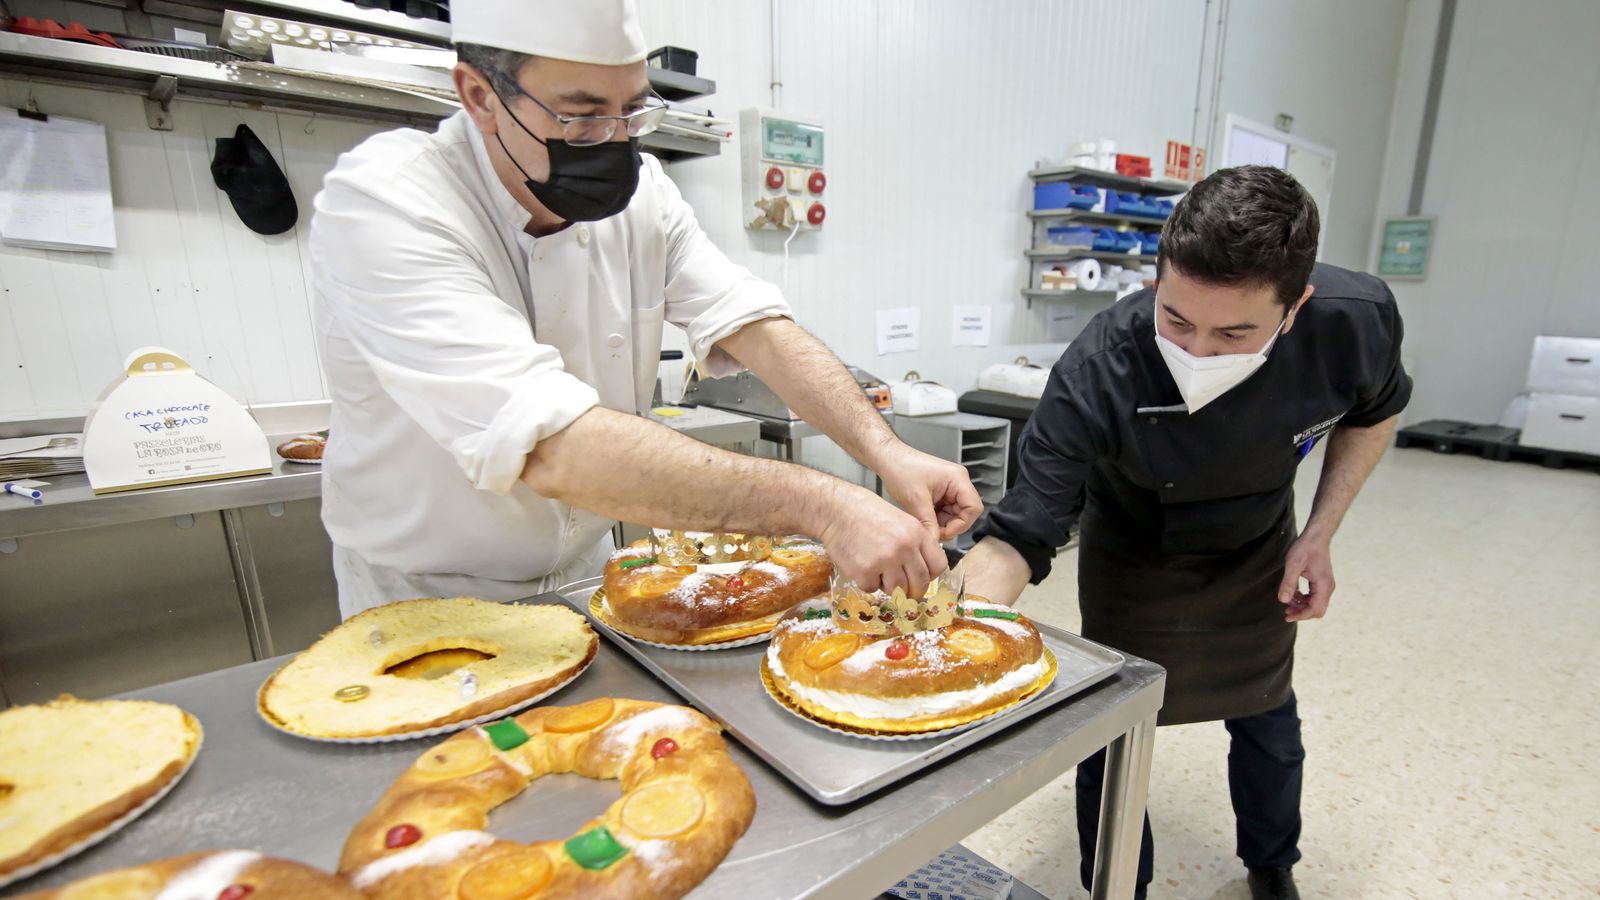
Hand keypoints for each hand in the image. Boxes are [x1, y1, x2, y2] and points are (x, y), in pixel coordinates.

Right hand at [816, 484, 947, 597]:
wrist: (836, 509)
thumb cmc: (866, 512)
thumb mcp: (901, 520)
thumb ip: (915, 543)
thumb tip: (923, 570)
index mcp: (916, 533)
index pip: (938, 566)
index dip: (930, 575)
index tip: (922, 578)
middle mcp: (904, 548)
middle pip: (920, 583)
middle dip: (913, 591)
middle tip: (904, 590)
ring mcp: (884, 561)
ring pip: (897, 590)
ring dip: (888, 585)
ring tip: (877, 569)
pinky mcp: (864, 572)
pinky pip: (872, 589)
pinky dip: (867, 582)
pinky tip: (861, 565)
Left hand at [877, 444, 984, 541]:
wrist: (889, 459)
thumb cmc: (901, 468)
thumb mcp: (916, 501)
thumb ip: (928, 524)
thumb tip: (934, 542)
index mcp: (957, 479)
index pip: (973, 508)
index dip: (961, 524)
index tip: (944, 533)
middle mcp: (958, 482)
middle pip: (965, 513)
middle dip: (950, 525)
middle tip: (933, 531)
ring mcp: (950, 487)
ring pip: (955, 514)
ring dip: (941, 522)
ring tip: (925, 522)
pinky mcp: (942, 492)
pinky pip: (945, 511)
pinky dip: (936, 518)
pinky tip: (924, 516)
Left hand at [1278, 532, 1333, 621]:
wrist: (1316, 536)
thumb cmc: (1305, 548)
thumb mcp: (1293, 565)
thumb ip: (1288, 583)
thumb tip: (1283, 601)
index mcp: (1323, 585)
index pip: (1315, 609)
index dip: (1301, 615)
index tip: (1287, 616)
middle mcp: (1328, 587)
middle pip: (1317, 610)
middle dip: (1302, 613)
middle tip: (1286, 612)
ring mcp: (1326, 585)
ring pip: (1316, 604)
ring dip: (1302, 606)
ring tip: (1287, 602)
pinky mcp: (1322, 582)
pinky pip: (1314, 597)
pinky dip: (1304, 599)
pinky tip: (1293, 594)